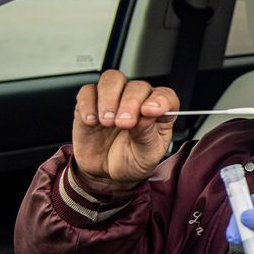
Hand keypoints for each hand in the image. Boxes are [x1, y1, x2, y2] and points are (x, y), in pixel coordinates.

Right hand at [73, 70, 178, 190]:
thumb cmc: (132, 161)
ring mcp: (114, 98)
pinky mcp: (91, 102)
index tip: (149, 111)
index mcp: (159, 112)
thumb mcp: (146, 156)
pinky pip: (87, 91)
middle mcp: (138, 100)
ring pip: (112, 80)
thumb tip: (144, 117)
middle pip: (137, 86)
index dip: (160, 100)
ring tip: (107, 122)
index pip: (165, 96)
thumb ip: (147, 136)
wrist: (105, 173)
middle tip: (123, 123)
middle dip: (130, 103)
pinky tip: (91, 121)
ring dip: (109, 98)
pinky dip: (88, 104)